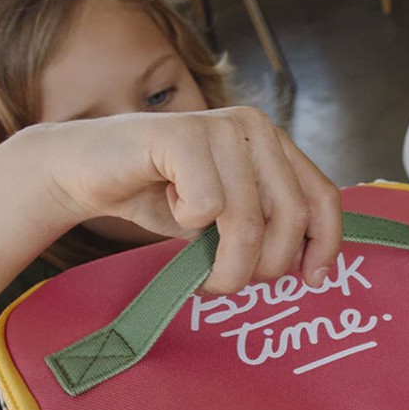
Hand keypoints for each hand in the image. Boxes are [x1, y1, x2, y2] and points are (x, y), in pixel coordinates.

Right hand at [37, 106, 342, 293]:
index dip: (324, 243)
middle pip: (290, 216)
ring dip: (226, 266)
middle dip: (265, 267)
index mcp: (273, 143)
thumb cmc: (158, 197)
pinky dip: (186, 223)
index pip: (322, 196)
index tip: (313, 281)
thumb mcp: (226, 217)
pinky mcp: (185, 133)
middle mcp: (255, 128)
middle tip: (230, 283)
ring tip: (203, 274)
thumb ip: (266, 228)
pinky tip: (169, 205)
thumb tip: (311, 268)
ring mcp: (221, 126)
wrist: (84, 171)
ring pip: (249, 220)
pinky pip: (207, 206)